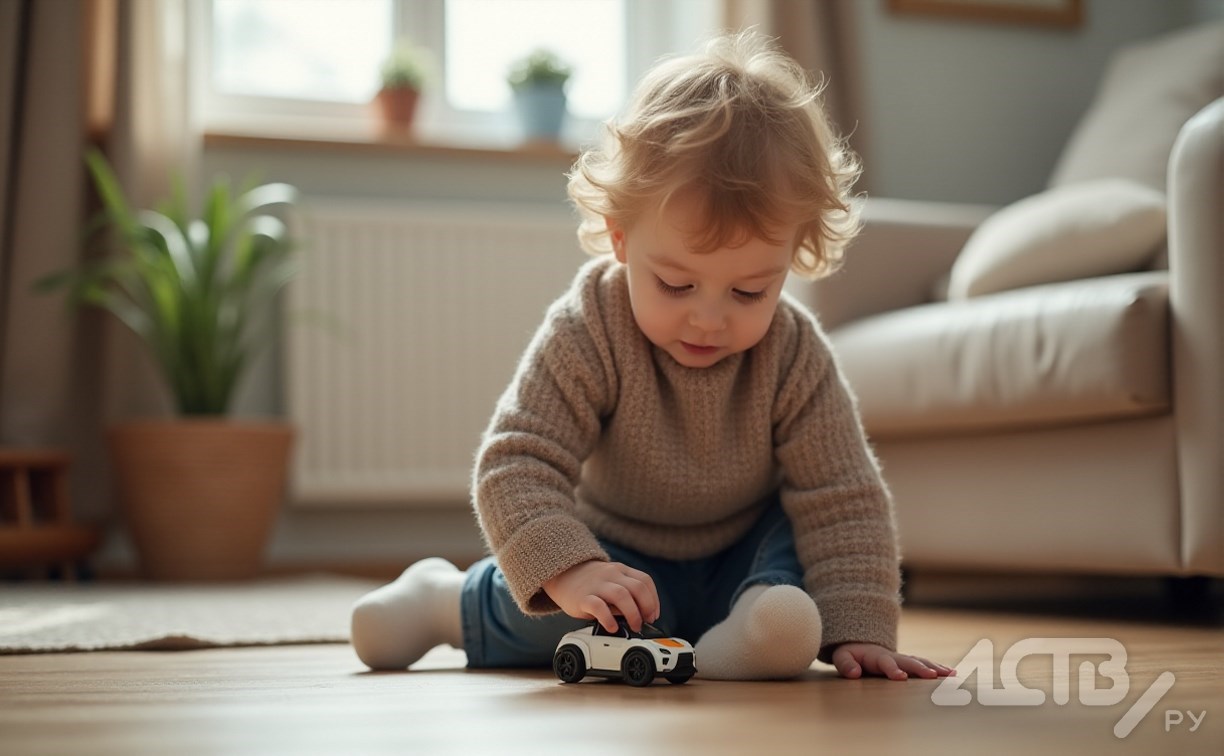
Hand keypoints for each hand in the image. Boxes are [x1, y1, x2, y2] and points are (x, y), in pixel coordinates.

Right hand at [542, 560, 659, 632]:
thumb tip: (640, 616)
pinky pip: (598, 607)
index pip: (644, 581)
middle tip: (645, 622)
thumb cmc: (590, 583)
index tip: (653, 615)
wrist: (562, 574)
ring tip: (634, 626)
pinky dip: (609, 619)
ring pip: (621, 595)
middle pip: (637, 588)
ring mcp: (597, 585)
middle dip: (646, 607)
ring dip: (633, 614)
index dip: (653, 600)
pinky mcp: (583, 597)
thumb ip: (625, 595)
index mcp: (620, 570)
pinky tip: (612, 627)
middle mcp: (611, 575)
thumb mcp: (611, 582)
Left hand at [831, 642, 955, 680]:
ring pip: (920, 661)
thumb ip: (846, 664)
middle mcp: (893, 656)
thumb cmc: (851, 654)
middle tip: (933, 675)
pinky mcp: (909, 663)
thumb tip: (854, 673)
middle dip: (920, 668)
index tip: (900, 677)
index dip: (892, 669)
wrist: (860, 645)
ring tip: (950, 674)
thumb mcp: (842, 657)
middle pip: (908, 661)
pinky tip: (953, 674)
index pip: (885, 663)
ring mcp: (902, 659)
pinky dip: (939, 668)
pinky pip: (925, 664)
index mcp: (876, 656)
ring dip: (935, 667)